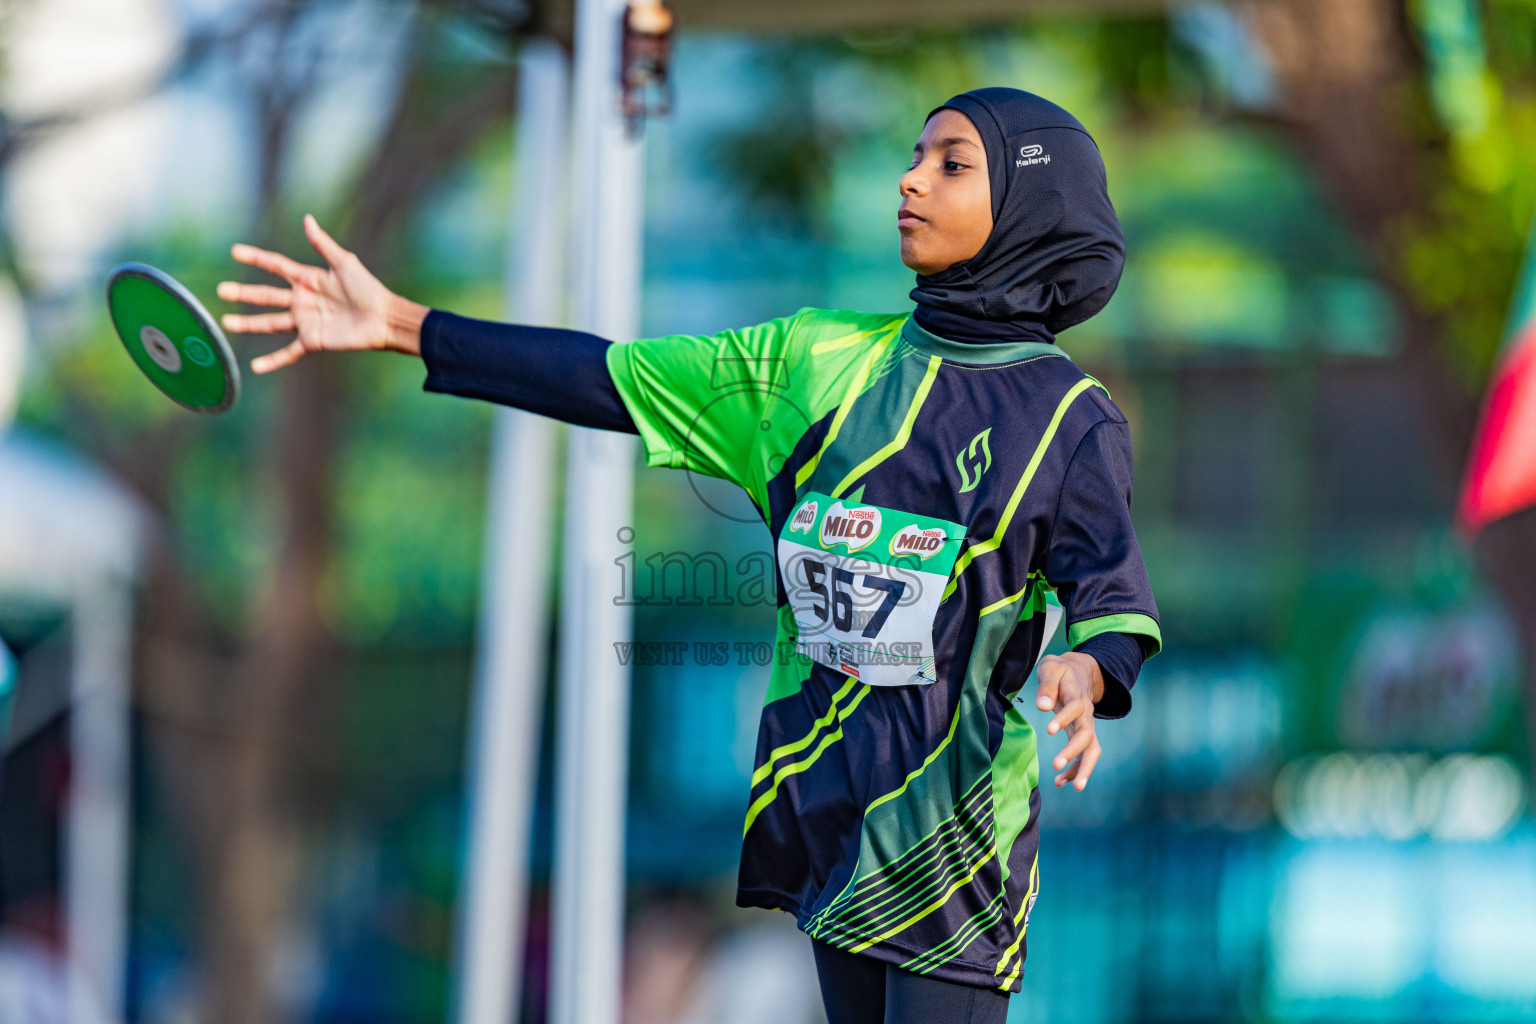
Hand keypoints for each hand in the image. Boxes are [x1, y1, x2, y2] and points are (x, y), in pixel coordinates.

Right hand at [218, 214, 428, 372]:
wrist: (384, 318)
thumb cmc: (369, 289)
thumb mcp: (345, 263)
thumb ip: (323, 244)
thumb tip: (307, 219)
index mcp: (309, 279)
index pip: (277, 266)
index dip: (257, 258)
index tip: (235, 251)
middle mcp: (303, 300)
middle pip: (266, 296)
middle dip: (244, 293)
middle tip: (221, 290)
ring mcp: (306, 321)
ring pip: (270, 323)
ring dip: (248, 324)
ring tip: (226, 322)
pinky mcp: (313, 341)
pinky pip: (288, 352)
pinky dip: (273, 361)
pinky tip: (255, 367)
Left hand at [1034, 652, 1103, 790]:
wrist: (1078, 671)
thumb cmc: (1059, 671)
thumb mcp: (1051, 668)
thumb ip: (1047, 686)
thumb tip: (1042, 706)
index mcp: (1077, 695)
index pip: (1074, 708)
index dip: (1063, 718)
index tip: (1048, 730)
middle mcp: (1086, 713)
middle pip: (1087, 734)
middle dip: (1073, 751)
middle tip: (1056, 765)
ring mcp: (1086, 725)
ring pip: (1092, 749)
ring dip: (1083, 768)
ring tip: (1074, 787)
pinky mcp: (1082, 735)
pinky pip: (1085, 755)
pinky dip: (1075, 770)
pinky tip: (1060, 782)